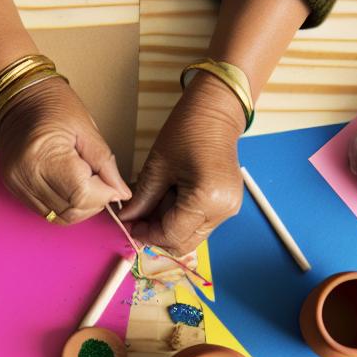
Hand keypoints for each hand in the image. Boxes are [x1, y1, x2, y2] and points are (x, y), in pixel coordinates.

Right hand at [0, 78, 130, 223]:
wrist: (20, 98)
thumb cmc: (54, 106)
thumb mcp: (87, 129)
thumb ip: (105, 164)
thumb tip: (121, 193)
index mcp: (43, 155)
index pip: (81, 194)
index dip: (103, 195)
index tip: (112, 184)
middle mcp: (26, 175)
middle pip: (71, 210)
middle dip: (94, 203)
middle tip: (101, 183)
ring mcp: (18, 184)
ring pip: (59, 217)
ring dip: (81, 208)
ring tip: (86, 184)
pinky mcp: (15, 190)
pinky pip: (47, 212)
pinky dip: (65, 206)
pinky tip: (71, 188)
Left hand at [119, 73, 243, 255]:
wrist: (216, 113)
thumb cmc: (189, 130)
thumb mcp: (158, 165)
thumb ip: (143, 198)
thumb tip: (127, 219)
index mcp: (207, 199)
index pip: (171, 234)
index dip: (147, 234)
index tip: (130, 226)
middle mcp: (223, 210)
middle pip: (183, 243)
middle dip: (157, 234)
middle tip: (138, 218)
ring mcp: (228, 210)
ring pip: (190, 236)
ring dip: (168, 227)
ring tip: (154, 203)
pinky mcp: (227, 206)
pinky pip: (199, 224)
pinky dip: (180, 219)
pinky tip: (169, 200)